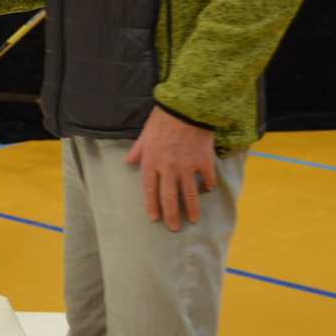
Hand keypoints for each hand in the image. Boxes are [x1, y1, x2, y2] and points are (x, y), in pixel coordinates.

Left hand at [124, 107, 217, 231]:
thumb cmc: (162, 119)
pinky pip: (206, 179)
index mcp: (151, 161)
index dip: (151, 205)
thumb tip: (127, 161)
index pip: (149, 189)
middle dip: (171, 215)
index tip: (154, 217)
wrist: (186, 107)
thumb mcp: (144, 135)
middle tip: (173, 228)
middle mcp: (168, 167)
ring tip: (193, 220)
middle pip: (169, 197)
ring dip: (191, 209)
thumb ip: (137, 151)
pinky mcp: (203, 161)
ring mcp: (187, 166)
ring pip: (189, 194)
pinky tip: (208, 191)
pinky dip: (208, 186)